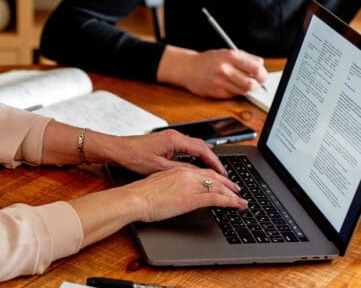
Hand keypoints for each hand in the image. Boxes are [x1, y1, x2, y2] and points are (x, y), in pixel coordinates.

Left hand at [109, 129, 225, 175]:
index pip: (203, 150)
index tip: (223, 173)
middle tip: (222, 174)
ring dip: (205, 157)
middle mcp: (174, 135)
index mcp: (175, 140)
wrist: (118, 149)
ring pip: (195, 145)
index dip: (215, 163)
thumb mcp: (159, 168)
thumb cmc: (134, 156)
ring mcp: (170, 137)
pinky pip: (186, 146)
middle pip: (202, 146)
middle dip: (213, 160)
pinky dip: (195, 154)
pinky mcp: (166, 140)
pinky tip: (197, 162)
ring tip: (213, 170)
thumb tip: (197, 174)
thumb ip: (180, 170)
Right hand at [121, 166, 247, 222]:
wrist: (134, 198)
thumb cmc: (140, 194)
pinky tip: (237, 205)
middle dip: (228, 184)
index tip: (221, 181)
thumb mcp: (157, 184)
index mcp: (177, 170)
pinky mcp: (192, 198)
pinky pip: (217, 198)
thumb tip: (174, 190)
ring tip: (241, 199)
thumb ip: (170, 184)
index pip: (202, 171)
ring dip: (233, 193)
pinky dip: (231, 201)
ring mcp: (191, 185)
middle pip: (214, 177)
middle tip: (236, 189)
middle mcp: (186, 174)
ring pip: (219, 186)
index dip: (215, 177)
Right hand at [157, 46, 267, 98]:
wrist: (187, 68)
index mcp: (230, 56)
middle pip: (254, 81)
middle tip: (257, 83)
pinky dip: (236, 92)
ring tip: (243, 84)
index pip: (257, 66)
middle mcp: (226, 69)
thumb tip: (261, 68)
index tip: (260, 74)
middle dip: (259, 83)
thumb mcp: (225, 53)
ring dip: (247, 89)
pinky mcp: (217, 92)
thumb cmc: (208, 61)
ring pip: (245, 90)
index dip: (262, 72)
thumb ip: (243, 59)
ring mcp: (221, 81)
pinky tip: (229, 86)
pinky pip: (234, 94)